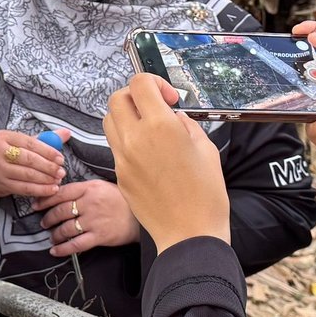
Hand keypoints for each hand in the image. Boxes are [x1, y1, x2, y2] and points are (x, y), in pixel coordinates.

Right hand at [0, 129, 67, 205]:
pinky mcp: (1, 184)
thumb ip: (42, 139)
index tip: (60, 158)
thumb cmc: (2, 155)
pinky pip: (25, 188)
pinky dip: (40, 190)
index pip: (29, 142)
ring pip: (28, 175)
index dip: (47, 151)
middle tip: (62, 171)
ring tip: (58, 179)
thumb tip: (66, 133)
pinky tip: (51, 189)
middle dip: (48, 166)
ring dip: (46, 179)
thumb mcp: (17, 143)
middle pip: (29, 159)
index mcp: (3, 136)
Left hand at [37, 179, 139, 256]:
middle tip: (44, 222)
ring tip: (52, 237)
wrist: (141, 215)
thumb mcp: (102, 187)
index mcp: (90, 188)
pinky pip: (76, 244)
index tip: (36, 205)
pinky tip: (55, 251)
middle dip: (48, 218)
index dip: (45, 200)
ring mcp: (94, 221)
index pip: (61, 193)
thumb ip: (82, 190)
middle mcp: (90, 203)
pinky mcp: (99, 236)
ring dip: (55, 234)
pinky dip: (63, 249)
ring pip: (66, 228)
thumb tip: (60, 194)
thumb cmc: (121, 200)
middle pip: (60, 211)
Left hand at [105, 76, 229, 250]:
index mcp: (160, 126)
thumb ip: (186, 125)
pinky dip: (127, 140)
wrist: (189, 233)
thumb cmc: (205, 193)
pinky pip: (115, 146)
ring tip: (148, 129)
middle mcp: (135, 138)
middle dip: (136, 96)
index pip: (140, 83)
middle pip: (117, 98)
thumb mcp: (206, 149)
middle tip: (155, 109)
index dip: (155, 83)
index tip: (169, 99)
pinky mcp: (119, 174)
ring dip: (126, 116)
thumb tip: (174, 116)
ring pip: (110, 120)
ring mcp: (123, 157)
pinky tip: (148, 152)